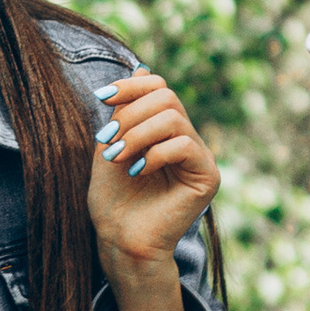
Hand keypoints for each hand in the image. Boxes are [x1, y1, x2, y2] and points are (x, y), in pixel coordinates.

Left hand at [88, 69, 218, 310]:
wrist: (119, 240)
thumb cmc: (112, 200)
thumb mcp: (111, 145)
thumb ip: (123, 112)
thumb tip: (140, 69)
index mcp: (164, 130)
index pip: (159, 87)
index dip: (131, 86)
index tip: (101, 97)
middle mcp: (186, 139)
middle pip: (166, 97)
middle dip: (130, 115)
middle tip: (108, 141)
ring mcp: (199, 157)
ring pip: (174, 118)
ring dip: (138, 133)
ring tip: (118, 157)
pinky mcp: (207, 176)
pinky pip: (184, 144)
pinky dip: (155, 153)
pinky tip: (138, 171)